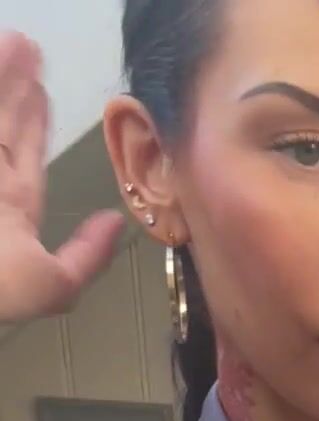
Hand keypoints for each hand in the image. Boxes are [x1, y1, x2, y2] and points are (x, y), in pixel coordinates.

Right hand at [0, 34, 123, 323]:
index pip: (25, 156)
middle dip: (14, 88)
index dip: (34, 123)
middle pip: (2, 125)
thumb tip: (114, 224)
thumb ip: (86, 257)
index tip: (42, 91)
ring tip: (14, 42)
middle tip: (26, 49)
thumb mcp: (52, 286)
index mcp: (11, 212)